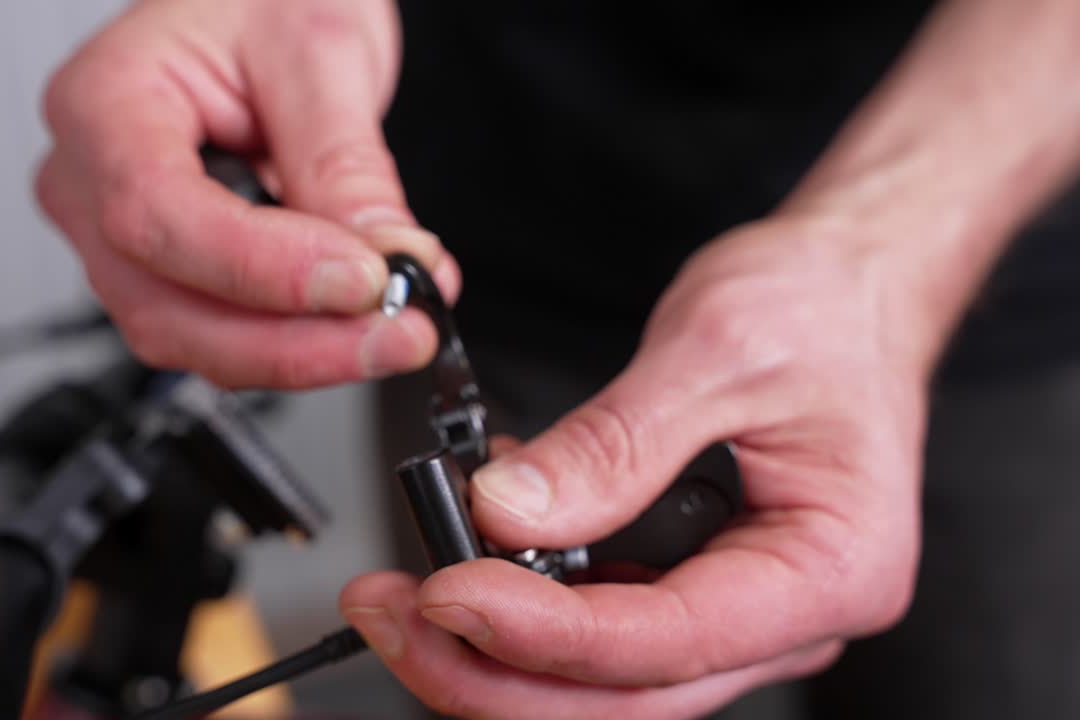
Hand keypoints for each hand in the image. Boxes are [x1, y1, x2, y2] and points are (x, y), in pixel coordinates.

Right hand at [35, 0, 458, 387]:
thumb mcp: (319, 53)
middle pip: (165, 305)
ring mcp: (122, 238)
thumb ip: (345, 164)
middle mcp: (90, 182)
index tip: (361, 282)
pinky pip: (220, 335)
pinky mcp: (169, 273)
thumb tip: (388, 261)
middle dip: (295, 340)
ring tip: (396, 330)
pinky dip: (300, 342)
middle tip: (400, 333)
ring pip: (192, 337)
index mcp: (104, 102)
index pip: (157, 212)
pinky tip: (364, 325)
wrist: (257, 2)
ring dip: (303, 353)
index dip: (262, 268)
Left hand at [342, 215, 939, 718]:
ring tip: (407, 591)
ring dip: (497, 650)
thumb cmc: (820, 309)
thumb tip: (511, 513)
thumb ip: (614, 443)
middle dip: (495, 668)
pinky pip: (599, 621)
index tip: (448, 594)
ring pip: (602, 676)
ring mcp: (736, 606)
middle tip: (394, 617)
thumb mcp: (718, 350)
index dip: (546, 633)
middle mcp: (787, 613)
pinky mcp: (690, 582)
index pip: (669, 639)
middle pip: (625, 691)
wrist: (846, 287)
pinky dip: (524, 602)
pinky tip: (465, 552)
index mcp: (832, 570)